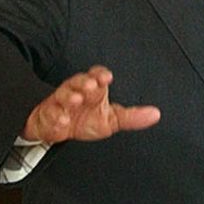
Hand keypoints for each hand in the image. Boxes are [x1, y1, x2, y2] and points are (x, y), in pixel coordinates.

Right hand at [22, 65, 159, 144]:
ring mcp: (60, 103)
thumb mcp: (112, 119)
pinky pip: (50, 114)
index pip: (96, 75)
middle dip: (84, 82)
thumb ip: (132, 117)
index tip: (106, 78)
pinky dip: (55, 117)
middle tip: (91, 86)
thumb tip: (155, 114)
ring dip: (69, 96)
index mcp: (93, 89)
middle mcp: (76, 92)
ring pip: (62, 95)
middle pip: (79, 81)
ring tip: (76, 100)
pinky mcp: (48, 115)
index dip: (100, 75)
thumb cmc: (85, 119)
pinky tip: (62, 120)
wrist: (58, 129)